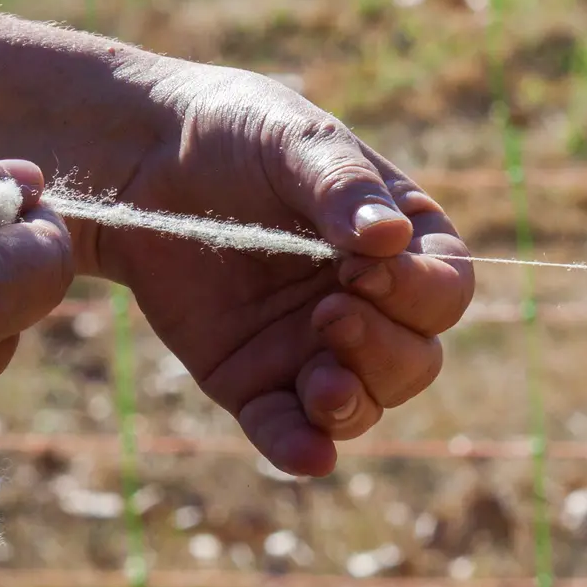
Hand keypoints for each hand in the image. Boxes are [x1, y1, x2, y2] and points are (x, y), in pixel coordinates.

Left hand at [72, 60, 473, 476]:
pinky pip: (288, 432)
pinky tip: (308, 454)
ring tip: (319, 381)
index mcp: (404, 244)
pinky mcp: (256, 384)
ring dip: (353, 402)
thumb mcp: (294, 139)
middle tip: (329, 313)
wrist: (140, 161)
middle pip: (416, 360)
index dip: (419, 292)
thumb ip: (341, 186)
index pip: (446, 290)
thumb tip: (389, 237)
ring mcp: (315, 351)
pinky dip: (301, 449)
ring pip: (366, 405)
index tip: (362, 266)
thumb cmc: (237, 132)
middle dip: (384, 351)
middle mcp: (372, 306)